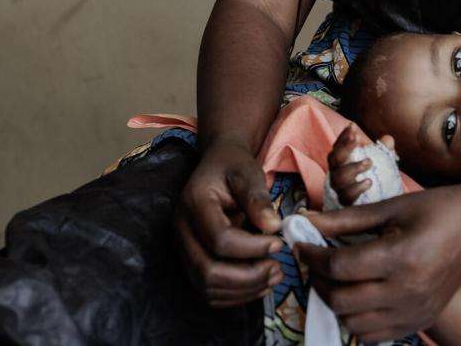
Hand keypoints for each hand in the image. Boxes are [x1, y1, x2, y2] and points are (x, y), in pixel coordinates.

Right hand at [175, 137, 283, 307]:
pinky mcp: (191, 261)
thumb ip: (258, 198)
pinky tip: (260, 284)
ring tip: (273, 276)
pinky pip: (209, 291)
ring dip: (243, 290)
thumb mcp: (248, 172)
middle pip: (208, 271)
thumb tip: (273, 227)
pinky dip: (235, 295)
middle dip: (248, 277)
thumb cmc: (233, 166)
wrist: (217, 165)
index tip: (279, 243)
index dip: (252, 248)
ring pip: (207, 287)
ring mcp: (183, 248)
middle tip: (277, 268)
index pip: (219, 239)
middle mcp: (182, 229)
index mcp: (194, 203)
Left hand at [297, 185, 460, 341]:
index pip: (339, 266)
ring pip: (354, 323)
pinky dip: (358, 320)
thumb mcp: (390, 208)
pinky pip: (376, 335)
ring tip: (334, 278)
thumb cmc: (436, 208)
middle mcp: (409, 291)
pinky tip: (356, 295)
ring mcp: (417, 311)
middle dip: (318, 279)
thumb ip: (345, 219)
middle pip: (341, 299)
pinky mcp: (422, 321)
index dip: (311, 255)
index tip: (302, 244)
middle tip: (313, 261)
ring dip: (336, 302)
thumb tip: (306, 221)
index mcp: (401, 257)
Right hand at [326, 122, 393, 206]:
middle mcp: (335, 173)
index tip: (353, 126)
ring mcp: (338, 188)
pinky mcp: (345, 202)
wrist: (370, 205)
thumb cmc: (371, 178)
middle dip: (345, 147)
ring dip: (353, 167)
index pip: (337, 146)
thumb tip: (388, 139)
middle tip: (357, 138)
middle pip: (334, 158)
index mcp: (340, 162)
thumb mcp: (379, 162)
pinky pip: (347, 196)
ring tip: (369, 162)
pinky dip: (357, 188)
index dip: (343, 136)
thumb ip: (383, 150)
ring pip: (339, 177)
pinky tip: (369, 182)